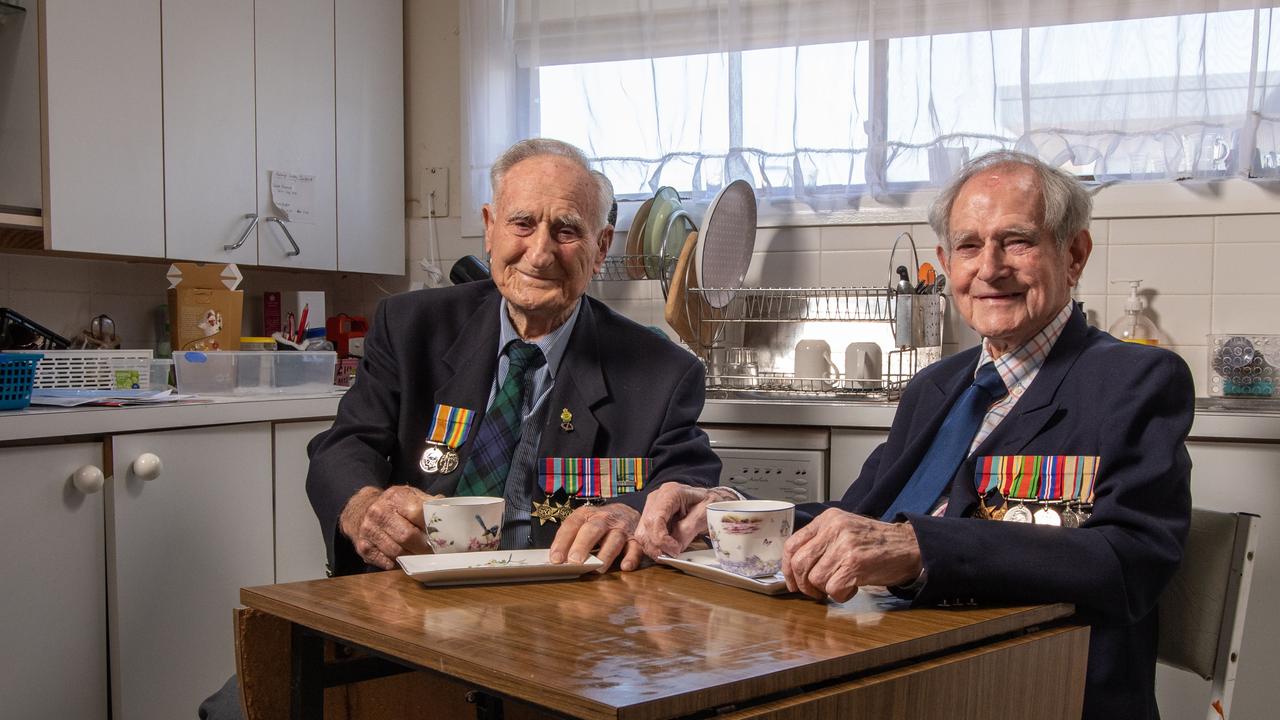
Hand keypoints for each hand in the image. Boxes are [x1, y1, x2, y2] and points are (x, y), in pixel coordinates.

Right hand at [339, 485, 438, 569]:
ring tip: (421, 557)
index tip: (441, 536)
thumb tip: (451, 513)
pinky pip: (384, 561)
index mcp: (396, 497)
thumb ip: (430, 503)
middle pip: (407, 536)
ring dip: (412, 557)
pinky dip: (396, 564)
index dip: (432, 527)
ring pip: (396, 552)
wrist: (361, 508)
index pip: (418, 513)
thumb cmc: (393, 504)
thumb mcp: (410, 496)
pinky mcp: (363, 546)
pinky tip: (404, 559)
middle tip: (434, 552)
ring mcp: (369, 530)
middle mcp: (379, 512)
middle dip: (424, 547)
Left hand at [548, 502, 641, 571]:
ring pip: (614, 540)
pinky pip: (635, 548)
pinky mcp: (636, 539)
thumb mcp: (583, 524)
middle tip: (574, 561)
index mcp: (587, 514)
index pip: (572, 525)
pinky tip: (625, 567)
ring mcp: (621, 528)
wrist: (626, 513)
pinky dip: (631, 557)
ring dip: (605, 555)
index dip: (562, 541)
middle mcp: (604, 519)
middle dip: (582, 545)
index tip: (556, 559)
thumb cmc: (599, 524)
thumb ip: (572, 539)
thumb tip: (558, 562)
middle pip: (592, 530)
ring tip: (596, 570)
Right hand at [633, 483, 739, 560]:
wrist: (710, 499)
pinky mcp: (652, 518)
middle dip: (657, 546)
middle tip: (674, 555)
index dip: (662, 538)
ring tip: (671, 554)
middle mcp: (657, 498)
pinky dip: (655, 546)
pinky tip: (667, 550)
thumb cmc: (710, 502)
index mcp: (670, 492)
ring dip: (654, 548)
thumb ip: (689, 528)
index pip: (655, 518)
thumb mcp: (705, 513)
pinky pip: (646, 536)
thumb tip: (675, 547)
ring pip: (642, 533)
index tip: (675, 549)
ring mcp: (652, 507)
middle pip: (646, 527)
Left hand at [782, 509, 921, 602]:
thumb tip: (795, 567)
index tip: (792, 582)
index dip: (786, 568)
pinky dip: (841, 595)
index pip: (792, 544)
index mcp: (828, 519)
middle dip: (803, 585)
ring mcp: (845, 545)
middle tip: (815, 592)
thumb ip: (821, 541)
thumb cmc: (877, 543)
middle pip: (799, 563)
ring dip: (826, 590)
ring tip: (842, 584)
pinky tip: (852, 588)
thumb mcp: (845, 530)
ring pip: (815, 579)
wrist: (910, 546)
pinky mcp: (855, 563)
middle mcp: (834, 528)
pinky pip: (833, 589)